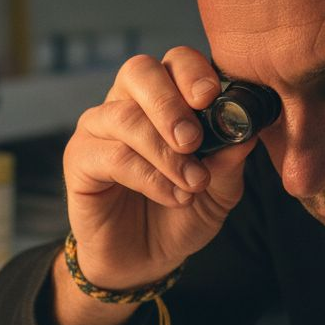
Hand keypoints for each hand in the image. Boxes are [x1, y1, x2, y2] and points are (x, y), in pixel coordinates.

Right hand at [62, 47, 259, 291]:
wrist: (144, 261)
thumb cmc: (179, 217)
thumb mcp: (218, 192)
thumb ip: (229, 161)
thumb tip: (245, 132)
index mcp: (164, 100)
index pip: (174, 62)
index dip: (192, 72)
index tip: (211, 98)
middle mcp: (126, 105)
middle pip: (139, 71)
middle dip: (170, 102)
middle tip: (193, 140)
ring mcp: (98, 130)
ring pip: (125, 117)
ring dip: (164, 152)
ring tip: (192, 183)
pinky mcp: (79, 160)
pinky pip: (111, 156)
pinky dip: (148, 177)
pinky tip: (172, 196)